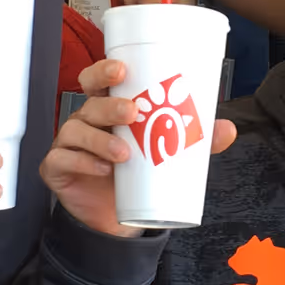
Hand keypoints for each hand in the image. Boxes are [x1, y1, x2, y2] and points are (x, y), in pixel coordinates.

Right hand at [41, 59, 236, 238]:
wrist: (115, 215)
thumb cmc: (136, 172)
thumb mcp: (167, 154)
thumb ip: (195, 141)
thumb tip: (227, 129)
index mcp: (107, 108)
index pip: (98, 80)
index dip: (104, 70)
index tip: (122, 69)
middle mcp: (85, 121)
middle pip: (89, 102)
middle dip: (109, 104)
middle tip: (132, 112)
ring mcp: (68, 144)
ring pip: (76, 130)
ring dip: (100, 138)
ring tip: (124, 152)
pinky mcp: (58, 168)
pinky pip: (63, 159)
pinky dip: (83, 162)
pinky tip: (103, 168)